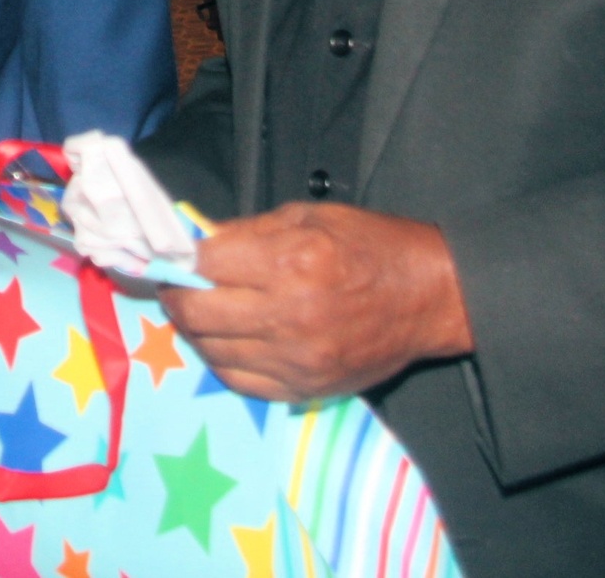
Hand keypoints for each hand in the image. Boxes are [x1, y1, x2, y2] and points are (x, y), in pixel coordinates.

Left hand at [159, 203, 471, 402]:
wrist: (429, 297)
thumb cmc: (371, 246)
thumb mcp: (309, 217)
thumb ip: (248, 232)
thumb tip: (198, 248)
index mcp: (291, 262)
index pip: (206, 264)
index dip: (182, 260)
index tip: (175, 259)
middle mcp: (289, 315)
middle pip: (198, 313)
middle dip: (177, 297)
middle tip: (175, 287)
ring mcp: (296, 359)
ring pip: (213, 352)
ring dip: (195, 331)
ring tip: (196, 314)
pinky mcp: (305, 388)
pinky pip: (240, 383)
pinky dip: (222, 362)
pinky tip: (223, 343)